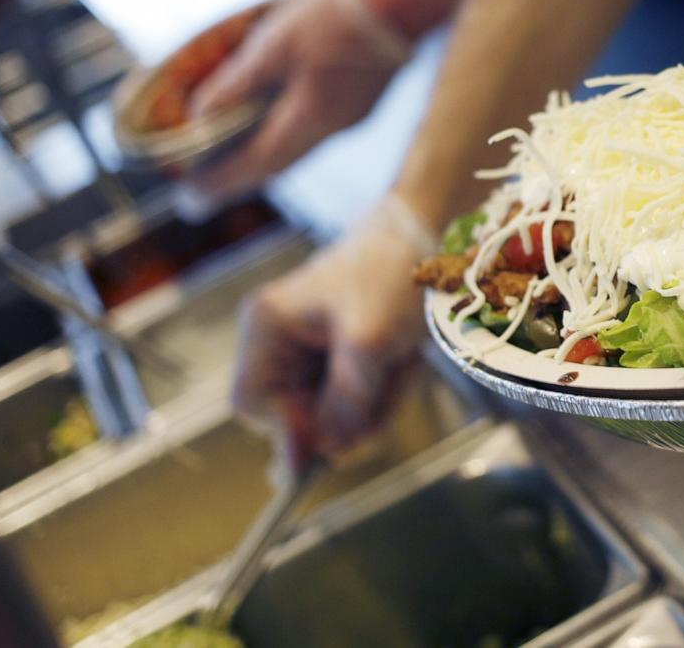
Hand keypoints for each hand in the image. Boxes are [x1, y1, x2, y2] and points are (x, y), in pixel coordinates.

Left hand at [181, 0, 415, 206]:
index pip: (258, 163)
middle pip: (277, 166)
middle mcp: (330, 130)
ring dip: (261, 162)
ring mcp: (349, 120)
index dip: (223, 182)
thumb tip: (200, 113)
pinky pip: (312, 135)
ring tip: (230, 166)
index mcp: (309, 118)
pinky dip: (283, 140)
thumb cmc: (333, 20)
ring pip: (296, 152)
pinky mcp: (358, 106)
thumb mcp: (275, 43)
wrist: (399, 5)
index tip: (192, 198)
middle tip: (203, 194)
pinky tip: (271, 131)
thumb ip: (238, 80)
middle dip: (238, 180)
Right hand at [232, 194, 436, 471]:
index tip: (337, 431)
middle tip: (388, 387)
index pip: (252, 403)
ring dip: (376, 401)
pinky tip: (406, 361)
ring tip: (403, 362)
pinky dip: (388, 390)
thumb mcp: (369, 343)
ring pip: (335, 414)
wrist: (431, 234)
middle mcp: (280, 341)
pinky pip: (361, 400)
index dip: (289, 427)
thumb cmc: (391, 273)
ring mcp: (312, 351)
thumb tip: (328, 449)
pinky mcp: (343, 358)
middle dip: (348, 413)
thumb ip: (344, 402)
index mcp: (267, 327)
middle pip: (298, 415)